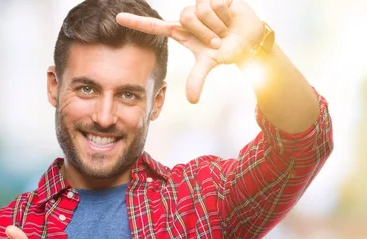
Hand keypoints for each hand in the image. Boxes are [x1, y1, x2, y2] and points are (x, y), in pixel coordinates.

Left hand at [116, 0, 263, 103]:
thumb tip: (192, 100)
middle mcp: (188, 16)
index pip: (155, 26)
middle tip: (216, 40)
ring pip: (201, 10)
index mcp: (181, 31)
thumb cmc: (225, 50)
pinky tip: (230, 17)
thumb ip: (197, 79)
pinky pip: (216, 3)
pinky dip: (226, 15)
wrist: (248, 39)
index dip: (137, 23)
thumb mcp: (209, 63)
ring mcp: (202, 4)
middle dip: (205, 32)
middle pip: (186, 17)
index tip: (117, 19)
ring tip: (224, 29)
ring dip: (217, 25)